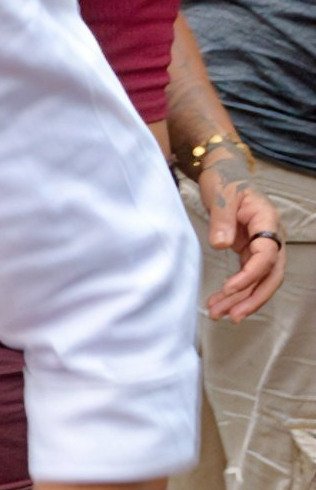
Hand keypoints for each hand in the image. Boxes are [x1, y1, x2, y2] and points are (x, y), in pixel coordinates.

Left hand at [198, 176, 286, 319]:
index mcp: (267, 220)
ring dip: (242, 299)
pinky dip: (236, 292)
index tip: (229, 287)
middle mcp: (270, 235)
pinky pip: (248, 277)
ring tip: (218, 314)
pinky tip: (220, 304)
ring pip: (260, 280)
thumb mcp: (221, 194)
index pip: (268, 254)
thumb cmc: (225, 181)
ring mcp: (262, 245)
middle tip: (232, 315)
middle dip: (254, 297)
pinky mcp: (250, 252)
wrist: (224, 174)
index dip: (251, 274)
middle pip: (272, 274)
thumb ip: (221, 219)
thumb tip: (220, 244)